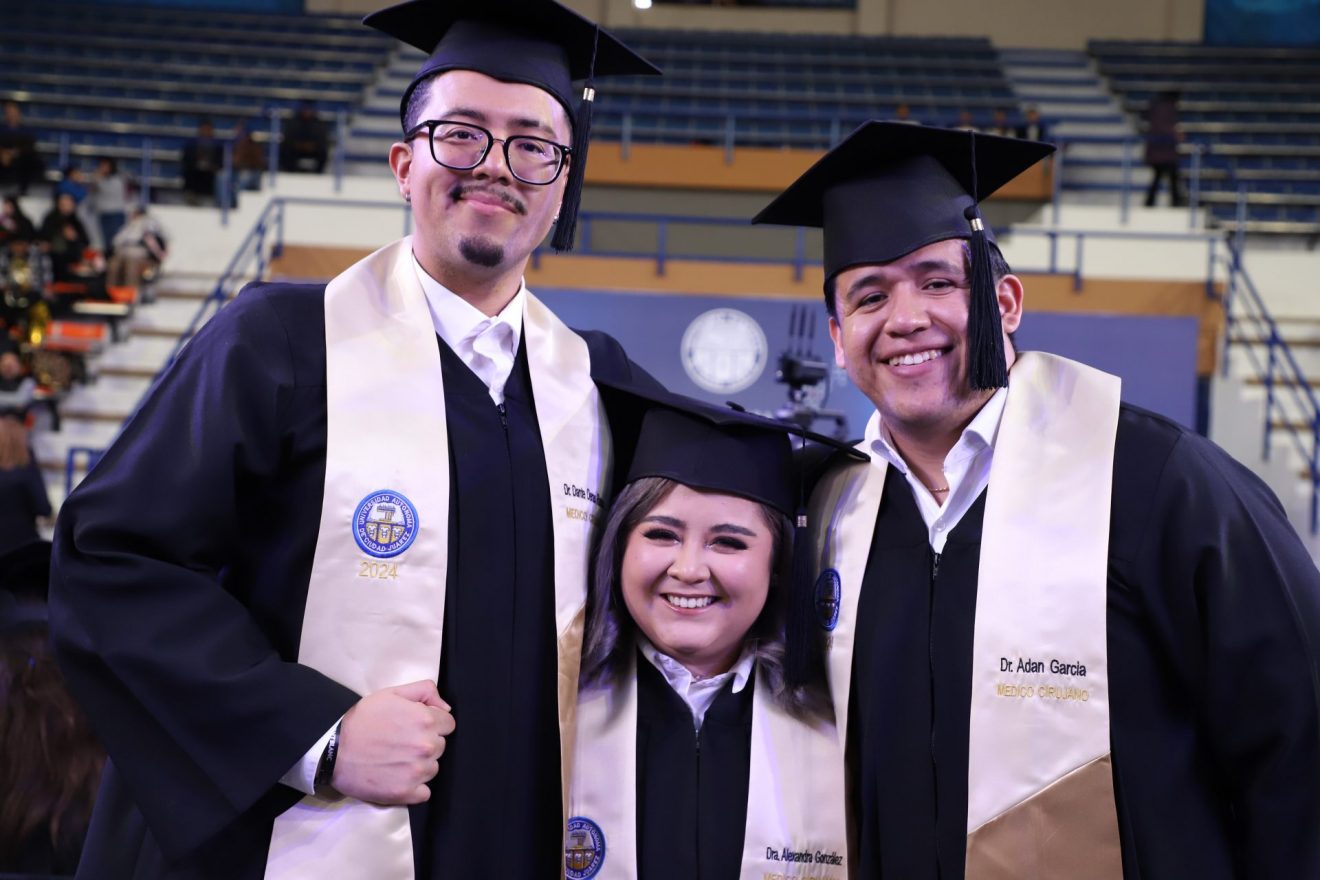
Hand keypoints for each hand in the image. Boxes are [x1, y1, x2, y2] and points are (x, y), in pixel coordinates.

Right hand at [332, 679, 455, 805]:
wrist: (333, 750)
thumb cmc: (361, 719)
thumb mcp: (392, 693)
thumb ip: (425, 691)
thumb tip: (446, 708)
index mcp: (425, 720)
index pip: (448, 724)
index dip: (432, 724)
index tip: (415, 727)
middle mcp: (426, 746)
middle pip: (441, 746)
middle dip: (426, 743)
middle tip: (401, 742)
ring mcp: (417, 771)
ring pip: (433, 768)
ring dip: (419, 765)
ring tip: (395, 759)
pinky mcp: (406, 792)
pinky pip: (424, 792)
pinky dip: (414, 787)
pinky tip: (397, 777)